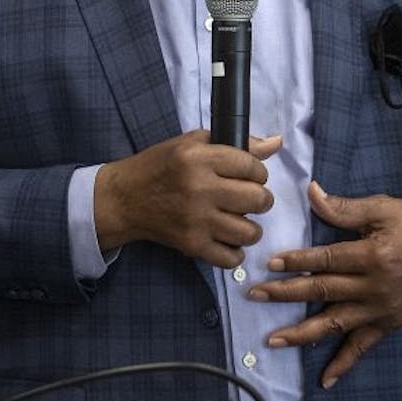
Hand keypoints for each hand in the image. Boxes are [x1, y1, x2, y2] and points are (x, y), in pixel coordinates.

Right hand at [94, 130, 281, 267]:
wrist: (125, 198)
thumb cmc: (160, 166)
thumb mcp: (193, 143)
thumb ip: (237, 142)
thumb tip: (276, 143)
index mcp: (199, 157)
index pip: (252, 166)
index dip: (258, 172)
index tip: (249, 176)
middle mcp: (199, 188)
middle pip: (258, 199)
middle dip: (261, 199)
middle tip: (248, 198)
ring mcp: (196, 219)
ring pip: (250, 232)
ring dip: (251, 228)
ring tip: (239, 220)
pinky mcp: (191, 245)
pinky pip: (231, 258)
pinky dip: (234, 252)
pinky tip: (226, 239)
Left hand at [249, 181, 401, 388]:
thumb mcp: (383, 208)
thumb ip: (345, 208)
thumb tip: (312, 192)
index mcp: (372, 256)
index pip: (326, 261)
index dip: (297, 262)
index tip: (270, 264)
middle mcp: (374, 287)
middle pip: (323, 292)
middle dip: (286, 294)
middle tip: (256, 294)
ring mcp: (380, 310)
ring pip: (335, 324)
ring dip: (302, 333)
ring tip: (273, 339)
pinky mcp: (387, 324)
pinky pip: (362, 348)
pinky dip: (344, 365)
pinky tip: (324, 380)